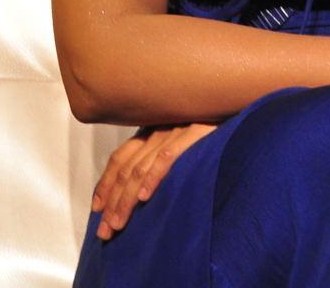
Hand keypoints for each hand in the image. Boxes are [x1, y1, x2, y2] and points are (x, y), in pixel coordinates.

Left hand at [92, 122, 215, 239]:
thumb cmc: (211, 123)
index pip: (120, 159)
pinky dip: (153, 177)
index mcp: (151, 132)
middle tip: (104, 230)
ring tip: (118, 222)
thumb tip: (146, 188)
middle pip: (124, 169)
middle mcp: (156, 132)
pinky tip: (144, 197)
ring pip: (140, 168)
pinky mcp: (194, 133)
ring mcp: (173, 132)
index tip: (96, 209)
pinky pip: (167, 157)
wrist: (232, 98)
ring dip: (126, 198)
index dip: (105, 183)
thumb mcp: (182, 137)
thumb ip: (163, 154)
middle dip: (111, 201)